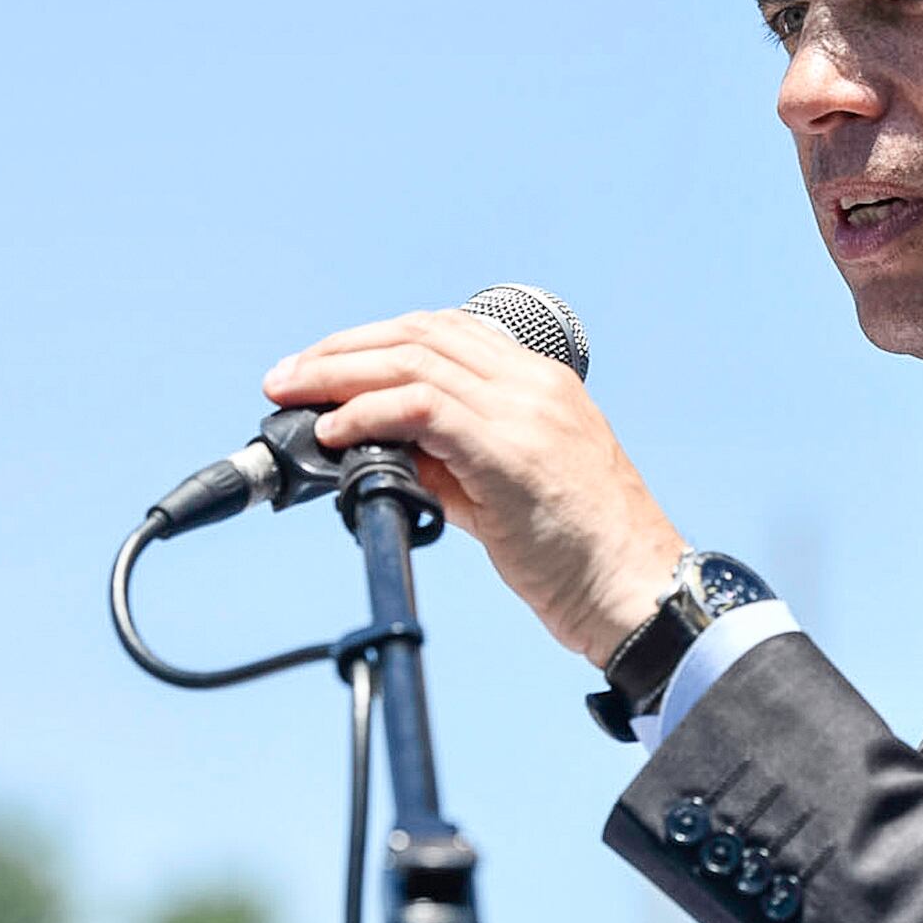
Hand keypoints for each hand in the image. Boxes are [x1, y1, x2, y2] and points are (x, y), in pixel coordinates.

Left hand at [261, 309, 683, 665]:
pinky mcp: (509, 448)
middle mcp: (534, 383)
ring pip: (413, 361)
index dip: (377, 341)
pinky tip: (336, 432)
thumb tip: (383, 450)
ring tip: (294, 395)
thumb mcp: (509, 490)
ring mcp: (525, 410)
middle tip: (288, 376)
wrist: (634, 590)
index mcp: (541, 384)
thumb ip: (452, 461)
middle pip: (420, 333)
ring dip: (339, 374)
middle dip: (342, 350)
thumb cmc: (581, 553)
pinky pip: (421, 408)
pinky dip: (368, 413)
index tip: (328, 366)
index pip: (447, 332)